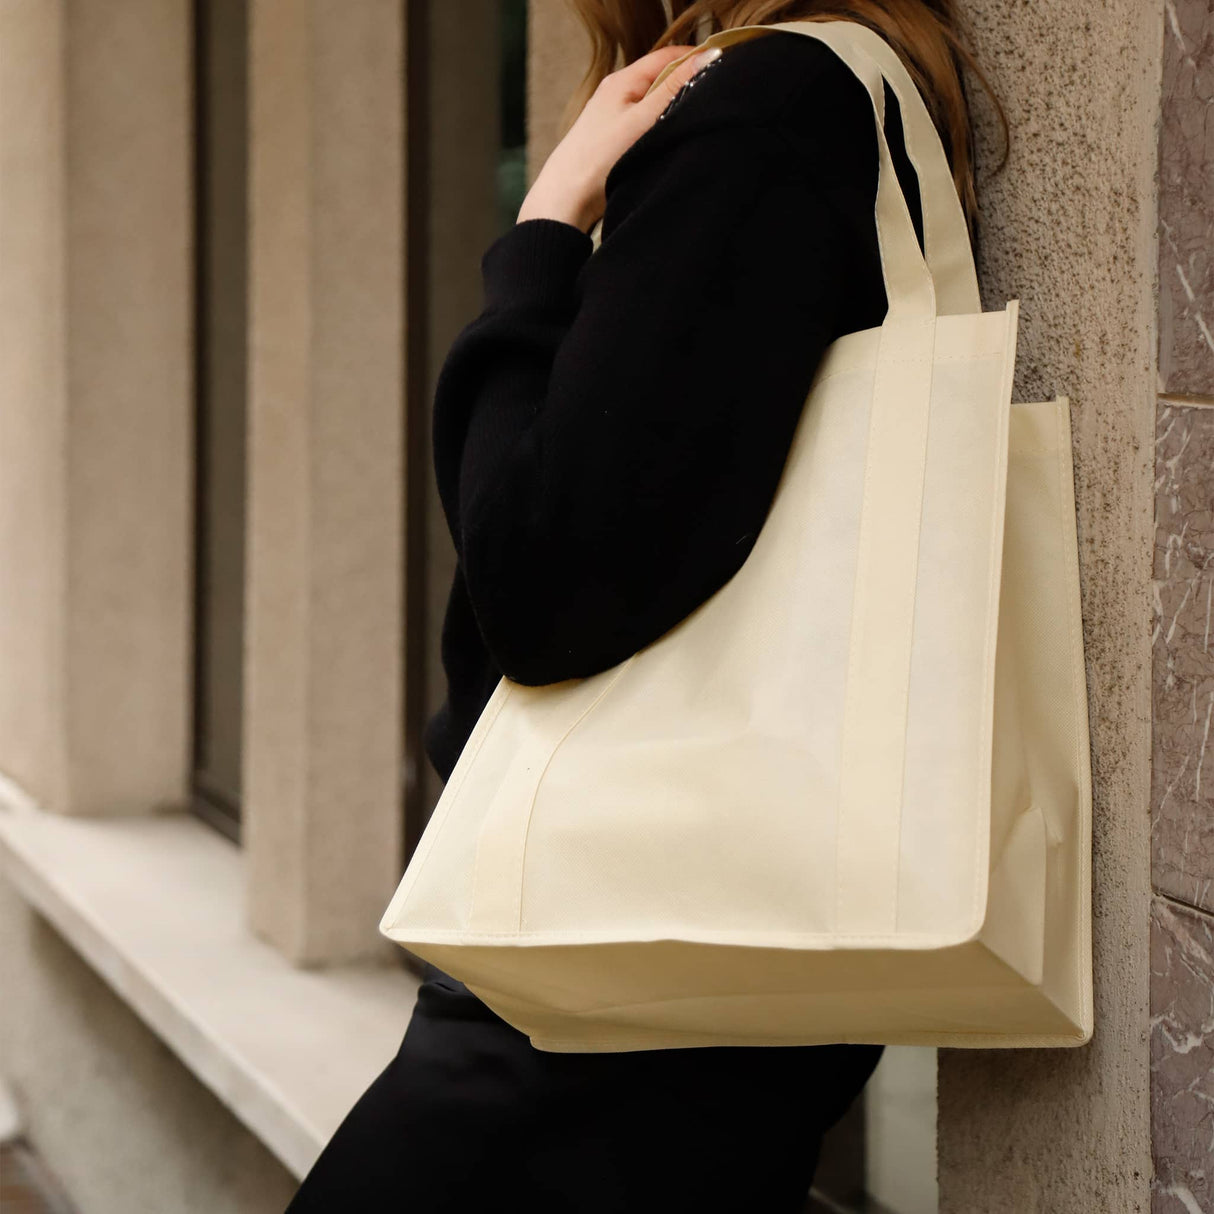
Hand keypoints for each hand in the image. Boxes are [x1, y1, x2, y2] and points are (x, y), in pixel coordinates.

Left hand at [517, 43, 723, 233]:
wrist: (565, 201)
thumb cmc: (597, 161)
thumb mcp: (642, 120)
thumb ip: (673, 88)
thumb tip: (707, 57)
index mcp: (622, 80)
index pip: (668, 55)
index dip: (696, 59)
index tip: (722, 70)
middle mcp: (617, 94)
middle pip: (662, 79)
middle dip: (688, 85)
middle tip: (714, 100)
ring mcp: (615, 117)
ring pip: (655, 104)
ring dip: (674, 110)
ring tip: (694, 122)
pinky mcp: (614, 140)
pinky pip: (646, 125)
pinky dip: (661, 129)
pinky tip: (670, 141)